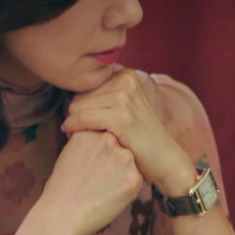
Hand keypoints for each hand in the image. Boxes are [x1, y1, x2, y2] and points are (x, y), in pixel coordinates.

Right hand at [35, 131, 143, 234]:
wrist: (61, 213)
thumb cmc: (61, 188)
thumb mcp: (68, 152)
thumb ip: (88, 143)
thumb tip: (99, 143)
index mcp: (91, 131)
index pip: (105, 135)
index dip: (101, 153)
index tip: (93, 165)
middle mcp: (109, 139)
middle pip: (119, 147)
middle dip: (113, 161)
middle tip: (98, 178)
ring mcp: (124, 157)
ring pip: (129, 163)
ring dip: (121, 174)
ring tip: (102, 188)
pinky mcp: (134, 177)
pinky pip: (135, 180)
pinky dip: (126, 189)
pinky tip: (109, 196)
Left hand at [61, 67, 191, 194]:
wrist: (165, 160)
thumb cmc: (138, 136)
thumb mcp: (124, 106)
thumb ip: (102, 93)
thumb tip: (69, 84)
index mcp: (125, 74)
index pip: (85, 83)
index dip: (79, 102)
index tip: (79, 118)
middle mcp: (126, 80)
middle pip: (78, 93)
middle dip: (75, 113)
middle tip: (78, 130)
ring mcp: (125, 97)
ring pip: (76, 105)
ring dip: (73, 122)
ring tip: (79, 135)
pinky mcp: (121, 117)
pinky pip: (82, 118)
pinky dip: (72, 127)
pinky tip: (71, 135)